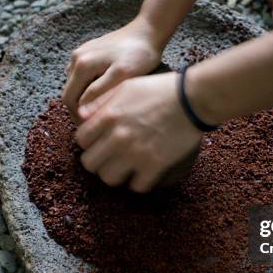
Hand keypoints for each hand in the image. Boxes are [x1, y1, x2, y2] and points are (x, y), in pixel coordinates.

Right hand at [62, 18, 163, 122]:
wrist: (147, 31)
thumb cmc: (139, 54)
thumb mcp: (121, 76)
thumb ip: (99, 93)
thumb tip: (81, 112)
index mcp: (81, 64)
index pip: (69, 99)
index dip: (77, 117)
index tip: (93, 127)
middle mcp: (75, 58)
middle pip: (70, 92)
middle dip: (80, 109)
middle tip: (99, 122)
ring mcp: (81, 53)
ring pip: (75, 85)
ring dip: (84, 99)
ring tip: (103, 109)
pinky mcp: (89, 52)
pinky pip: (82, 75)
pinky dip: (88, 87)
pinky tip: (105, 93)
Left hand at [75, 72, 202, 192]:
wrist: (192, 99)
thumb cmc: (160, 89)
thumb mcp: (126, 87)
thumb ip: (101, 102)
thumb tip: (81, 115)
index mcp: (108, 116)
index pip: (81, 141)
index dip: (88, 142)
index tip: (99, 142)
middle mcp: (118, 137)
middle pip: (90, 164)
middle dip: (98, 160)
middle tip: (109, 157)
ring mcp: (136, 153)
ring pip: (109, 179)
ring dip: (115, 174)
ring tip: (124, 167)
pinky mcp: (155, 165)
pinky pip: (137, 186)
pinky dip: (139, 182)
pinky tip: (143, 173)